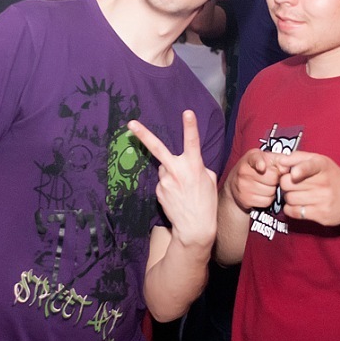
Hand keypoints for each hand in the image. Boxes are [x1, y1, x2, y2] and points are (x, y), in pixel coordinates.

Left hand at [127, 110, 217, 247]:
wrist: (194, 228)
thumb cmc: (206, 203)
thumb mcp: (209, 179)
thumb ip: (197, 165)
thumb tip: (184, 162)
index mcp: (193, 166)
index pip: (192, 142)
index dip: (190, 126)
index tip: (187, 112)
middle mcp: (177, 171)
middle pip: (157, 148)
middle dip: (143, 134)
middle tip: (130, 123)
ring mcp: (164, 181)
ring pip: (164, 168)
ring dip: (171, 173)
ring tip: (182, 189)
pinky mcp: (157, 190)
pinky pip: (163, 181)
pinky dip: (169, 185)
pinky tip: (177, 196)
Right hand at [225, 148, 283, 211]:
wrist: (235, 184)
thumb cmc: (255, 169)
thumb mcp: (265, 158)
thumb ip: (278, 159)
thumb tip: (289, 167)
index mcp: (250, 157)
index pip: (255, 159)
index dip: (260, 163)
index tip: (262, 167)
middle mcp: (244, 171)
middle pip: (272, 178)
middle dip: (276, 179)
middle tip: (271, 178)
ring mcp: (243, 186)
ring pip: (270, 191)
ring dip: (273, 190)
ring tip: (266, 186)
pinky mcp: (245, 199)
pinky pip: (266, 201)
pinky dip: (268, 199)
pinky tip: (262, 194)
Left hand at [275, 151, 339, 225]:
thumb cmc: (331, 178)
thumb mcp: (320, 161)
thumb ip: (298, 158)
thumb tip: (280, 162)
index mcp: (322, 165)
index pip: (309, 166)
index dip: (300, 170)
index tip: (294, 174)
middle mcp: (323, 182)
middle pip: (287, 183)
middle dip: (286, 184)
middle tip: (293, 184)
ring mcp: (323, 199)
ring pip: (288, 198)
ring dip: (288, 197)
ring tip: (298, 194)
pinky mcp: (321, 214)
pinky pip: (293, 211)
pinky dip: (290, 209)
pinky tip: (297, 205)